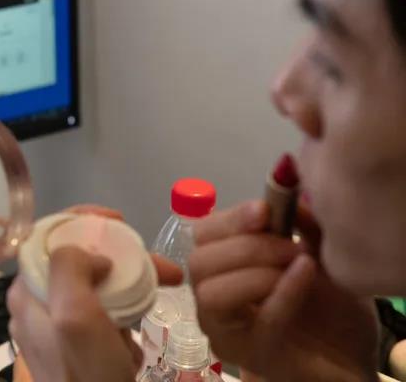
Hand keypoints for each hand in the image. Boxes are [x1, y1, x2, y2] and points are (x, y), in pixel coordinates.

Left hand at [7, 204, 182, 381]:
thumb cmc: (88, 374)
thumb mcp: (74, 313)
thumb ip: (69, 267)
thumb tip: (89, 253)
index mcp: (26, 293)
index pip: (48, 238)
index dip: (82, 222)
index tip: (119, 223)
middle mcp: (36, 308)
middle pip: (77, 261)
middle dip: (120, 258)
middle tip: (161, 267)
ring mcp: (56, 332)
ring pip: (94, 289)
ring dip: (130, 288)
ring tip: (161, 297)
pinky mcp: (78, 352)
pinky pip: (103, 320)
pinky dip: (126, 320)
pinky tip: (139, 339)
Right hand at [190, 201, 377, 380]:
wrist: (351, 359)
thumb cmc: (326, 308)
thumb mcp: (316, 254)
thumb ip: (300, 225)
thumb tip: (284, 192)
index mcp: (221, 269)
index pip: (201, 236)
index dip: (228, 219)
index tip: (264, 210)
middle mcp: (212, 300)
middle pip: (199, 262)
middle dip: (245, 245)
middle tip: (290, 244)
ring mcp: (226, 332)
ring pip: (211, 294)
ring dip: (256, 270)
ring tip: (298, 262)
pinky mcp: (253, 356)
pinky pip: (261, 320)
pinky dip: (283, 291)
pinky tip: (306, 273)